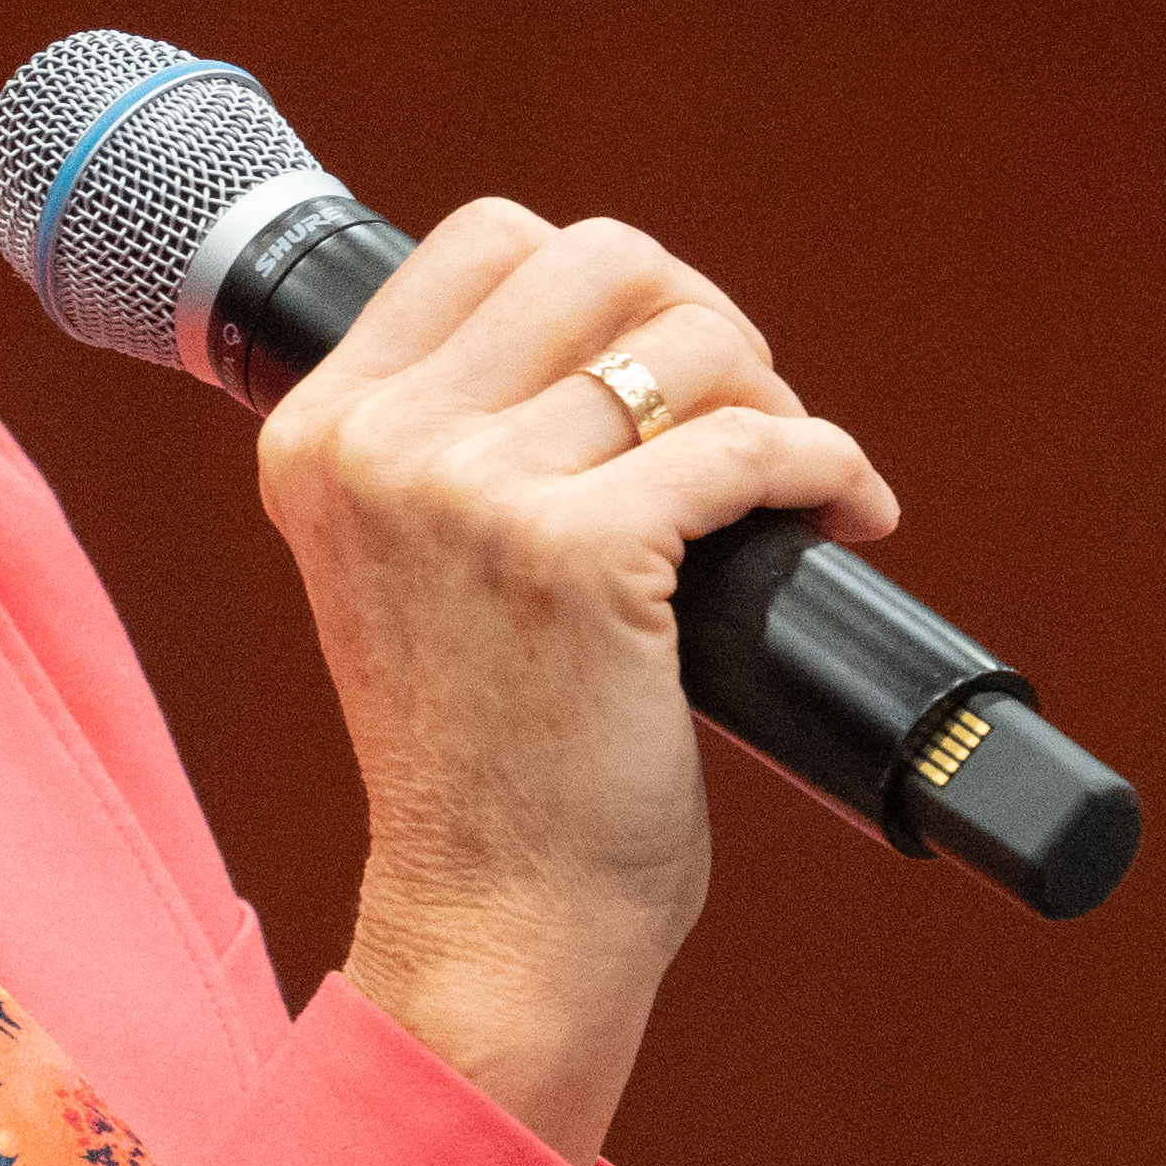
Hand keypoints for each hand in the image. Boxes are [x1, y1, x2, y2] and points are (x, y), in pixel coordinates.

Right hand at [259, 204, 895, 1159]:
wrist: (494, 926)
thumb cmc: (482, 763)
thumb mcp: (410, 567)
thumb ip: (459, 446)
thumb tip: (627, 329)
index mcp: (319, 432)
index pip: (489, 239)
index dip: (608, 284)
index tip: (660, 365)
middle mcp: (380, 446)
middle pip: (600, 260)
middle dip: (699, 323)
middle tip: (741, 418)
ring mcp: (472, 493)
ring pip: (690, 343)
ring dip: (773, 397)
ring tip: (790, 479)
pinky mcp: (580, 554)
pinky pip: (753, 444)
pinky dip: (827, 465)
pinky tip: (845, 512)